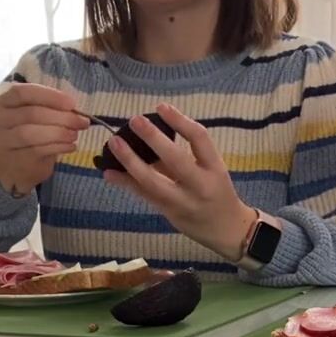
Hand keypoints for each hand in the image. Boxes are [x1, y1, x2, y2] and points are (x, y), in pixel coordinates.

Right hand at [0, 83, 88, 193]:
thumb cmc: (31, 132)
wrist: (17, 164)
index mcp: (6, 101)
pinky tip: (71, 146)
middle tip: (82, 122)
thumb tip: (76, 111)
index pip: (23, 92)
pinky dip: (58, 147)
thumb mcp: (39, 115)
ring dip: (59, 133)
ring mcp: (6, 140)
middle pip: (31, 114)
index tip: (71, 103)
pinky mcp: (16, 159)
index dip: (49, 96)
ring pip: (32, 134)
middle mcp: (1, 119)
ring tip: (75, 135)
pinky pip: (38, 150)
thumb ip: (52, 108)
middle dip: (61, 117)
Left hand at [102, 103, 257, 260]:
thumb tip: (152, 133)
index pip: (199, 139)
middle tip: (135, 120)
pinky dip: (125, 183)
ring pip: (153, 181)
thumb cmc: (217, 192)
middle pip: (176, 159)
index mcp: (215, 168)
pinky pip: (145, 195)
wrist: (226, 229)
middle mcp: (201, 185)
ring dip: (130, 161)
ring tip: (114, 143)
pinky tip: (109, 173)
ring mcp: (183, 202)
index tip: (161, 107)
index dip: (179, 121)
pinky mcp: (169, 213)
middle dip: (153, 138)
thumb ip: (186, 154)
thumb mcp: (211, 170)